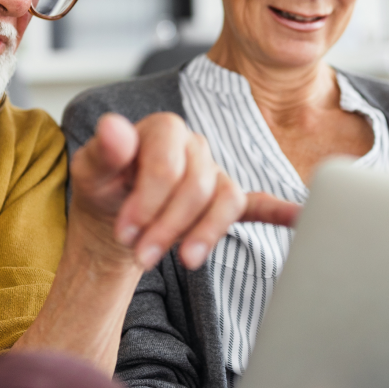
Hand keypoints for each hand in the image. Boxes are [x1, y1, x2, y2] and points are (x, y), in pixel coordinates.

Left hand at [69, 112, 299, 270]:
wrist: (115, 215)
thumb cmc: (104, 188)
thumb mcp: (90, 172)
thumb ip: (103, 151)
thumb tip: (113, 126)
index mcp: (163, 130)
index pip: (168, 163)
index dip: (148, 200)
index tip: (126, 232)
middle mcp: (195, 148)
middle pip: (197, 186)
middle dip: (169, 226)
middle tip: (141, 256)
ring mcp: (215, 174)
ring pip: (226, 200)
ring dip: (205, 233)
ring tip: (184, 260)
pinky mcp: (225, 201)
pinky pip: (259, 204)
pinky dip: (280, 211)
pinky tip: (298, 217)